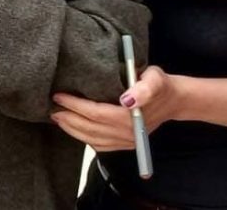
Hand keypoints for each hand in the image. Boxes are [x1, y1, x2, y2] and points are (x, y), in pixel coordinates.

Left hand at [50, 66, 180, 151]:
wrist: (174, 100)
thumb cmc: (161, 85)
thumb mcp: (155, 79)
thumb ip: (144, 88)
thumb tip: (127, 100)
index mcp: (132, 119)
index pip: (96, 114)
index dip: (75, 106)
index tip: (58, 96)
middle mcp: (128, 135)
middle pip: (91, 129)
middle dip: (69, 119)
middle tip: (51, 108)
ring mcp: (127, 143)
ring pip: (93, 140)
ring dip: (73, 130)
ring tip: (57, 118)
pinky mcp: (126, 145)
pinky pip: (101, 146)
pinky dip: (85, 139)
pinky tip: (74, 130)